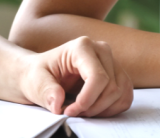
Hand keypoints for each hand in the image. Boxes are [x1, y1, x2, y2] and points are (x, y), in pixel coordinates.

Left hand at [16, 36, 132, 117]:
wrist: (41, 73)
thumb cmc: (38, 74)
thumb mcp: (34, 81)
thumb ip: (46, 91)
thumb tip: (57, 103)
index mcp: (81, 47)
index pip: (98, 77)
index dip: (87, 100)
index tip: (70, 111)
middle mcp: (101, 50)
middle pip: (112, 87)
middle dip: (93, 107)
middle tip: (73, 112)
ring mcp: (112, 61)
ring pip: (121, 93)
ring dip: (103, 109)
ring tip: (82, 110)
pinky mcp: (117, 74)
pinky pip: (125, 96)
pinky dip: (112, 108)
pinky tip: (94, 109)